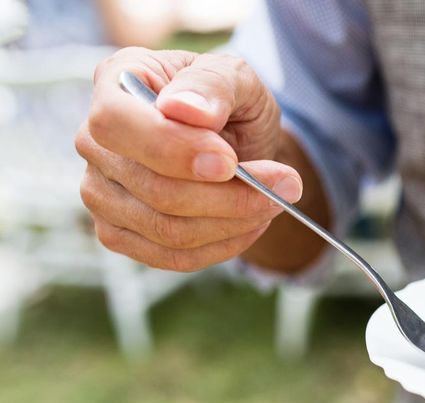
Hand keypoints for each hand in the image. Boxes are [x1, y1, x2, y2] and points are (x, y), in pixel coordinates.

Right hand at [76, 48, 302, 271]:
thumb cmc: (227, 103)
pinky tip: (251, 224)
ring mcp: (100, 193)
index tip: (230, 161)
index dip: (173, 149)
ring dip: (234, 222)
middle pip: (155, 190)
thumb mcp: (236, 78)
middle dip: (230, 196)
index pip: (116, 124)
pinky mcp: (119, 234)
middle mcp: (93, 141)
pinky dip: (223, 246)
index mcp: (114, 84)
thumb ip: (213, 85)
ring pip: (168, 230)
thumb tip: (186, 109)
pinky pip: (173, 257)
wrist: (234, 141)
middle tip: (286, 186)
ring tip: (274, 203)